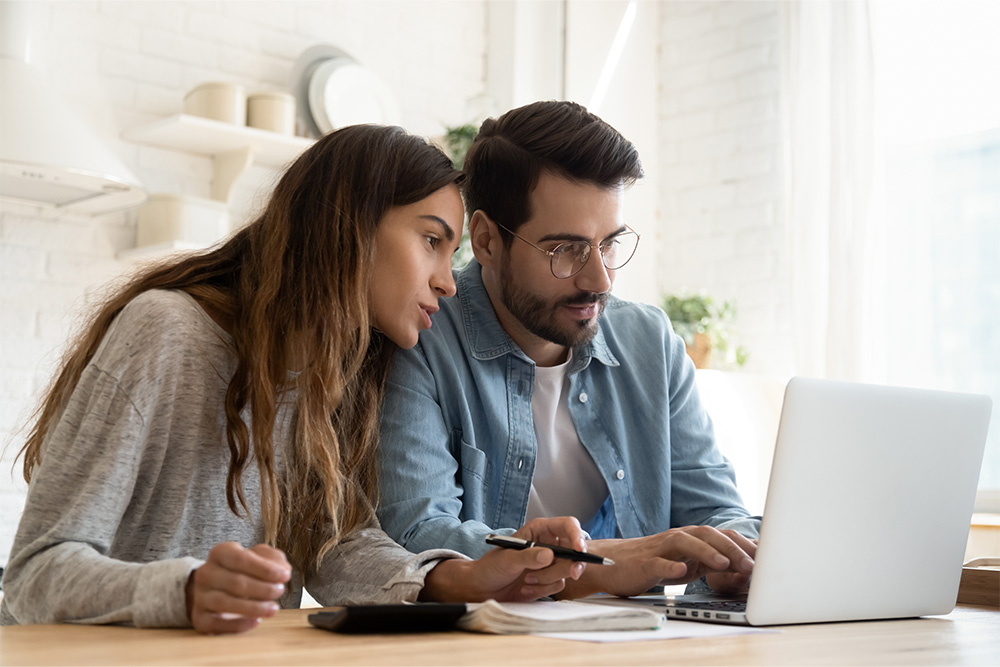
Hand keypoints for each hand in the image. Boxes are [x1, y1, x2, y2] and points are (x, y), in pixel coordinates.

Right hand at [186, 542, 291, 633]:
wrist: (216, 588)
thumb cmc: (244, 570)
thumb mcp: (260, 557)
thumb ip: (274, 559)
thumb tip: (282, 571)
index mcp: (220, 553)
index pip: (241, 559)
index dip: (264, 569)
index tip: (285, 576)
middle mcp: (206, 573)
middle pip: (235, 582)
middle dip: (263, 588)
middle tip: (280, 591)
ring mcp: (200, 596)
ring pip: (225, 603)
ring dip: (253, 607)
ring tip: (273, 609)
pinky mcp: (200, 618)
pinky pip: (217, 624)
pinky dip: (238, 624)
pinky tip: (256, 621)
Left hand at [420, 517, 587, 601]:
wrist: (482, 589)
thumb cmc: (490, 567)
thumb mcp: (508, 560)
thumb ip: (528, 557)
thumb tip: (549, 556)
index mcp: (539, 530)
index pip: (567, 526)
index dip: (577, 535)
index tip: (580, 550)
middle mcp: (548, 544)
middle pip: (574, 550)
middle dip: (571, 564)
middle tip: (572, 573)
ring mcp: (550, 563)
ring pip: (567, 570)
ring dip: (548, 579)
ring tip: (527, 580)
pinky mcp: (549, 580)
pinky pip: (559, 585)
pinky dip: (543, 589)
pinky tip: (527, 588)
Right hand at [558, 526, 755, 598]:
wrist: (613, 564)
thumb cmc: (653, 563)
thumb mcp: (687, 564)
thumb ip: (711, 563)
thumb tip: (743, 570)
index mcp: (691, 538)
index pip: (722, 536)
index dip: (744, 546)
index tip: (767, 559)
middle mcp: (678, 538)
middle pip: (708, 535)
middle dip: (732, 549)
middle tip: (752, 565)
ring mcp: (660, 549)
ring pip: (685, 543)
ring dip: (707, 552)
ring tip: (725, 565)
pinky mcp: (643, 563)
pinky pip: (658, 562)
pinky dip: (670, 566)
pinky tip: (682, 573)